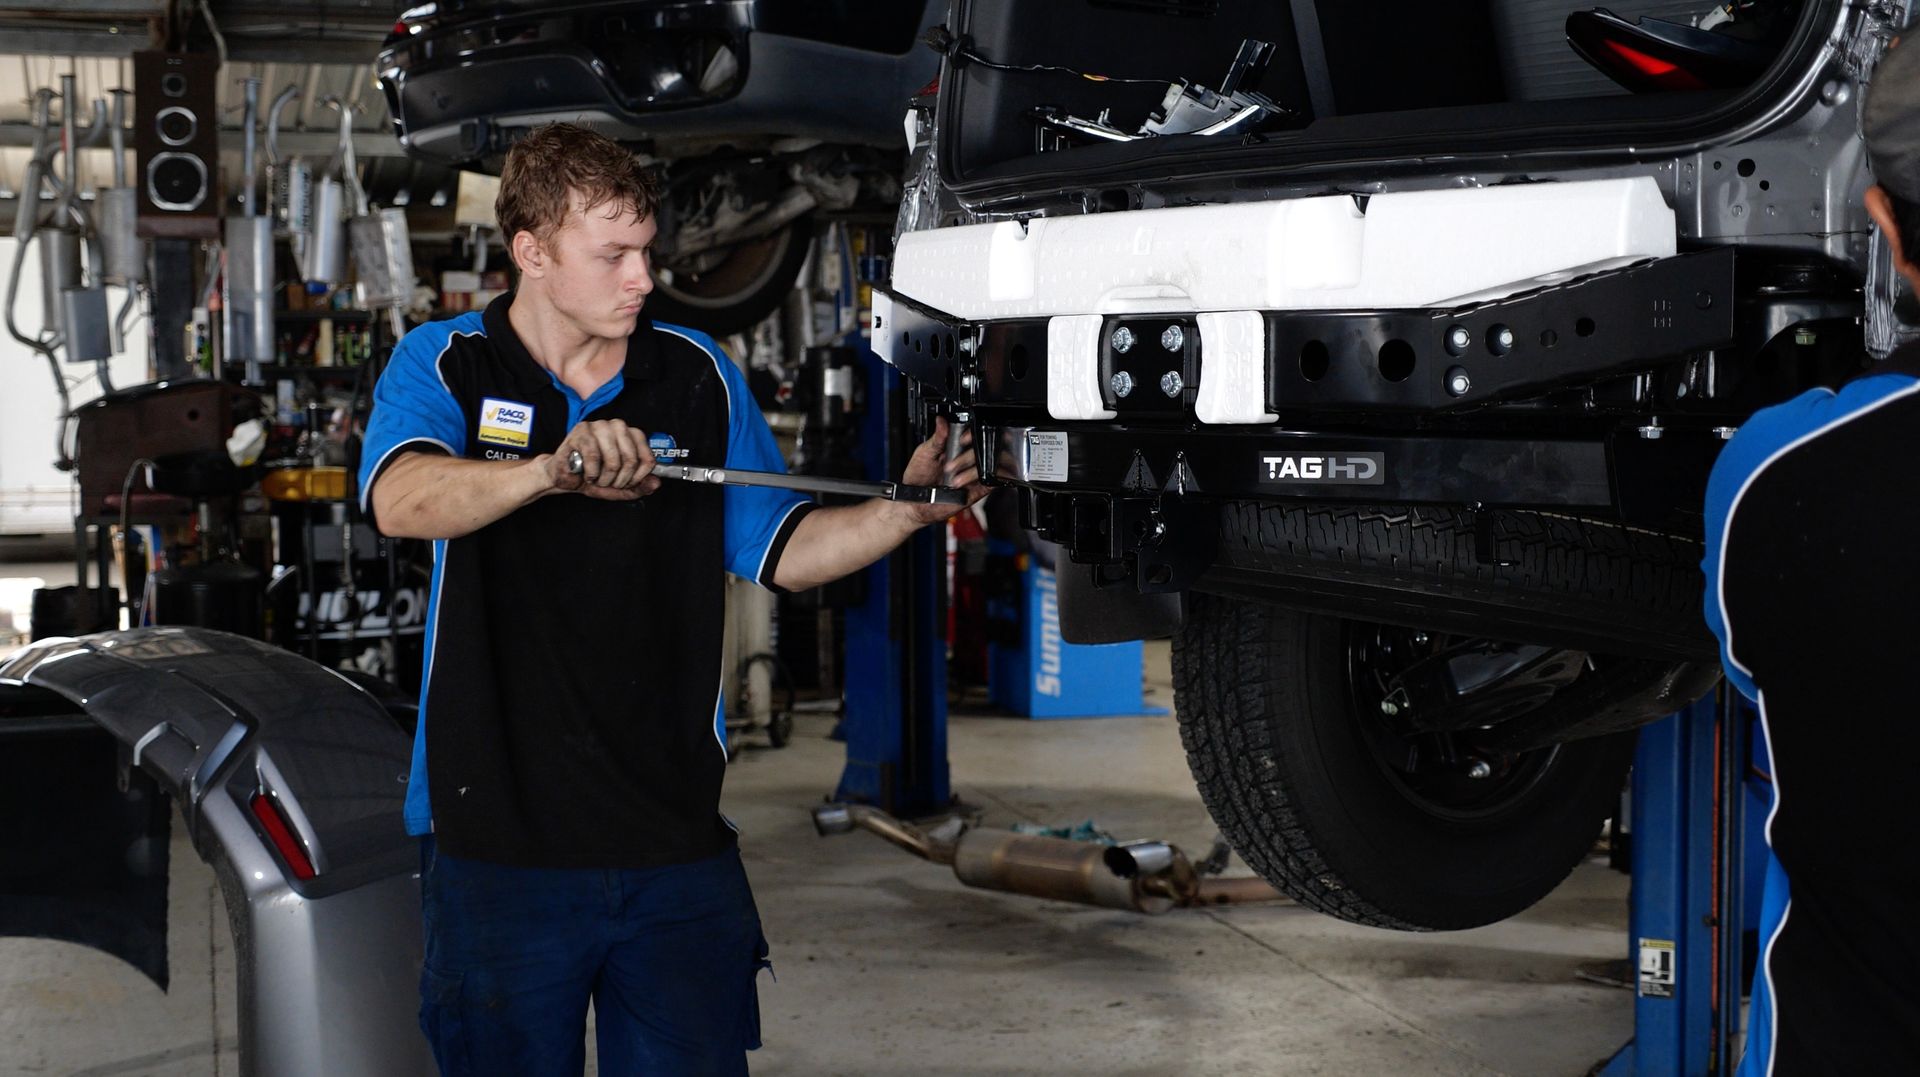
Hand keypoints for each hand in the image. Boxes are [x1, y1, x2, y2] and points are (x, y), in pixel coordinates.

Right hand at [543, 419, 660, 500]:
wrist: (565, 477)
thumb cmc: (593, 477)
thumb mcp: (620, 487)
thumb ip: (640, 486)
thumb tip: (656, 484)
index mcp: (632, 435)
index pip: (648, 458)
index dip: (638, 477)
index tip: (628, 483)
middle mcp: (618, 426)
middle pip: (631, 459)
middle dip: (620, 480)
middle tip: (609, 482)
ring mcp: (599, 425)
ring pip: (613, 459)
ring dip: (605, 478)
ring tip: (597, 478)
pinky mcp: (581, 430)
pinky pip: (593, 456)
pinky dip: (591, 473)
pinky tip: (587, 474)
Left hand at [894, 416, 987, 525]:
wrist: (915, 502)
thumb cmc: (917, 477)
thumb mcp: (924, 453)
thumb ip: (937, 438)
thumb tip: (941, 421)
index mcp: (955, 447)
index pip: (972, 435)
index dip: (970, 436)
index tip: (962, 440)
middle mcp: (967, 459)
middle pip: (981, 449)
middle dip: (967, 458)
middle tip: (950, 467)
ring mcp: (973, 474)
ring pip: (988, 465)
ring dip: (972, 472)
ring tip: (953, 481)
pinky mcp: (978, 489)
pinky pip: (992, 482)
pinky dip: (986, 480)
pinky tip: (969, 482)